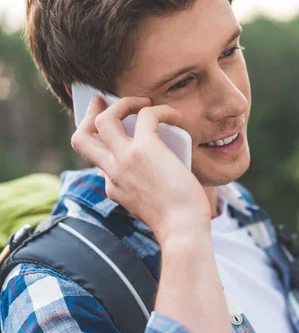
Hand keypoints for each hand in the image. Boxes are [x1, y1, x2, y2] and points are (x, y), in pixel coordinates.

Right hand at [71, 96, 210, 244]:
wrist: (183, 230)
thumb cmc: (178, 220)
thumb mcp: (152, 202)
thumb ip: (147, 182)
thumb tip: (164, 156)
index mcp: (114, 188)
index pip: (101, 161)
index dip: (110, 147)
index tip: (120, 136)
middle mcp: (113, 173)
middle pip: (81, 138)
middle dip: (89, 115)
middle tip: (102, 102)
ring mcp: (124, 160)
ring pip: (103, 120)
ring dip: (121, 104)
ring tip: (142, 102)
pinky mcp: (144, 149)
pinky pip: (146, 114)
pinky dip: (161, 110)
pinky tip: (174, 116)